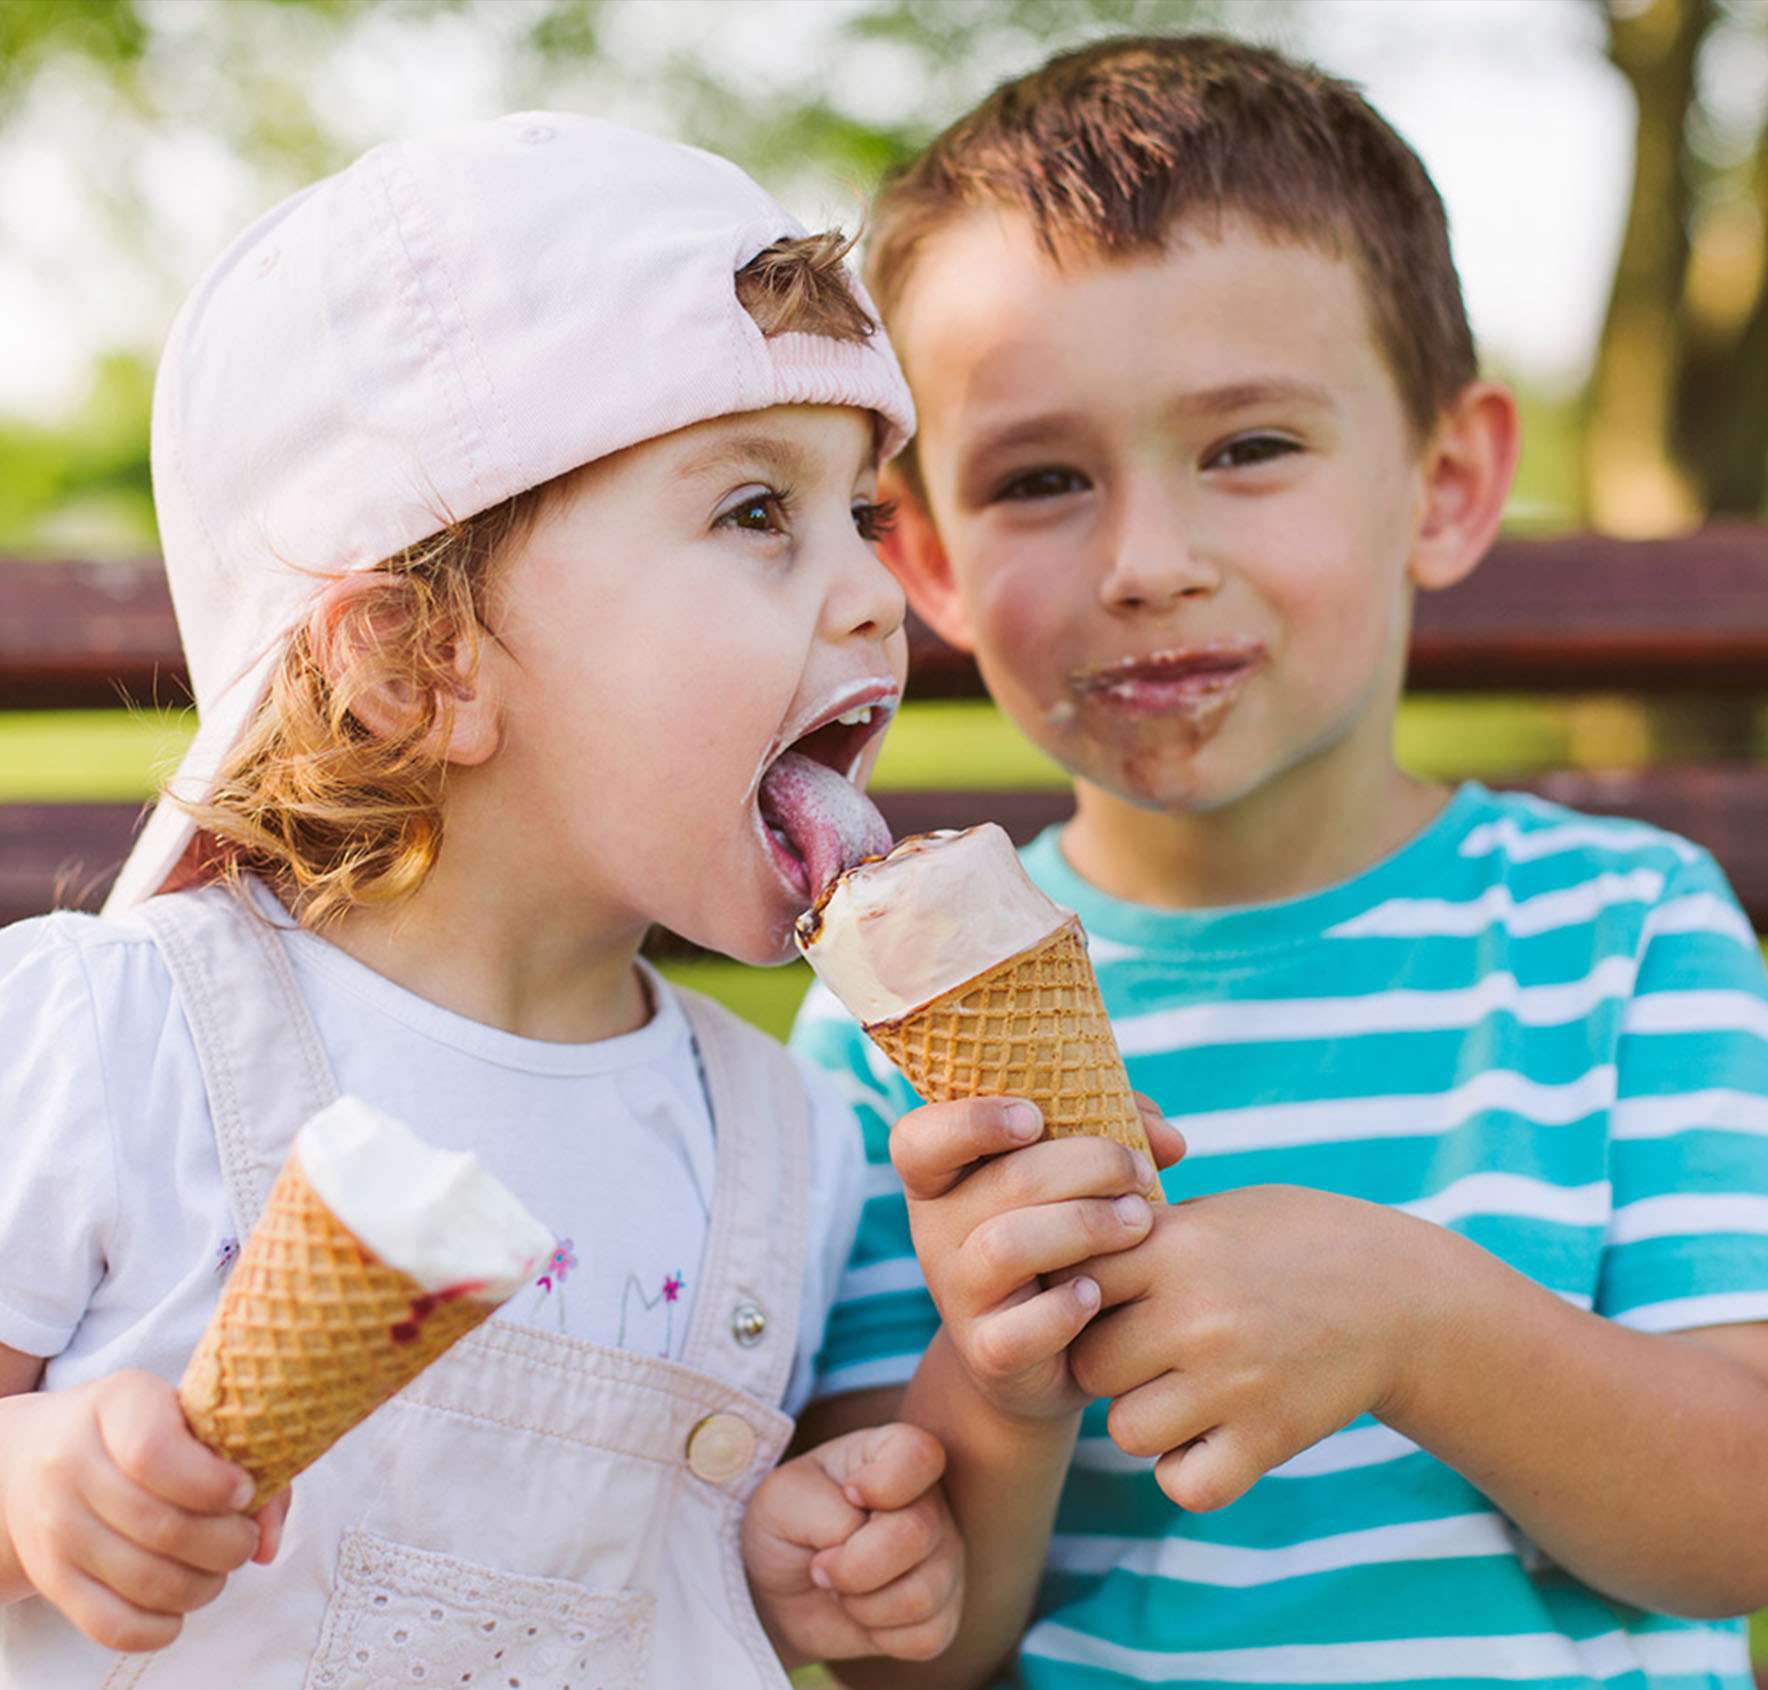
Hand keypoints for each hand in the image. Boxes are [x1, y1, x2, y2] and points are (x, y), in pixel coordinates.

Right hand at [0, 1370, 288, 1650]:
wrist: (39, 1458)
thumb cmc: (143, 1430)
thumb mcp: (190, 1415)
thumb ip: (249, 1460)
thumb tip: (268, 1544)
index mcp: (118, 1404)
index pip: (154, 1453)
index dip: (212, 1483)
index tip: (246, 1490)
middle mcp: (73, 1464)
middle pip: (162, 1526)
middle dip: (227, 1543)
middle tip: (243, 1538)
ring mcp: (56, 1527)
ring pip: (146, 1582)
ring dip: (204, 1585)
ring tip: (218, 1566)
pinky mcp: (52, 1579)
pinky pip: (113, 1625)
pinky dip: (163, 1625)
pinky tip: (181, 1602)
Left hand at [743, 1423, 960, 1668]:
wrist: (781, 1586)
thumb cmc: (786, 1524)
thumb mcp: (782, 1499)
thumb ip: (821, 1508)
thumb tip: (857, 1535)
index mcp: (893, 1454)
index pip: (920, 1456)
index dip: (883, 1484)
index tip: (847, 1494)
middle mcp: (930, 1501)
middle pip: (916, 1534)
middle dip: (852, 1565)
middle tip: (821, 1565)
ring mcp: (943, 1556)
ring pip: (922, 1594)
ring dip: (863, 1604)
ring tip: (841, 1588)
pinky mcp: (944, 1611)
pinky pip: (925, 1636)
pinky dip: (880, 1635)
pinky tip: (863, 1613)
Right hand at [892, 1092, 1183, 1422]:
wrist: (1042, 1352)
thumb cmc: (1062, 1237)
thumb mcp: (1075, 1176)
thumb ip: (1117, 1132)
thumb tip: (1169, 1139)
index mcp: (943, 1178)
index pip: (918, 1139)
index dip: (971, 1120)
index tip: (1033, 1119)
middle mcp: (937, 1232)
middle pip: (1002, 1182)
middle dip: (1088, 1165)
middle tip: (1140, 1174)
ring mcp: (958, 1294)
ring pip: (1007, 1247)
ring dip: (1086, 1226)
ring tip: (1138, 1222)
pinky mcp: (989, 1351)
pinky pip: (1023, 1328)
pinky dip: (1067, 1308)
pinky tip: (1097, 1294)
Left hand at [1067, 1185, 1452, 1510]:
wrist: (1401, 1296)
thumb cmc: (1295, 1241)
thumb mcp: (1218, 1212)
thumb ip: (1143, 1233)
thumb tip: (1057, 1248)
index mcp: (1176, 1246)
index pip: (1071, 1280)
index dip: (1079, 1294)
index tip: (1104, 1298)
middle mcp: (1196, 1314)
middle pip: (1088, 1365)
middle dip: (1107, 1362)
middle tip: (1143, 1352)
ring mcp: (1232, 1382)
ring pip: (1126, 1429)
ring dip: (1145, 1417)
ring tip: (1181, 1391)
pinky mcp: (1268, 1440)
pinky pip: (1184, 1485)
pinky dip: (1187, 1472)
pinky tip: (1207, 1439)